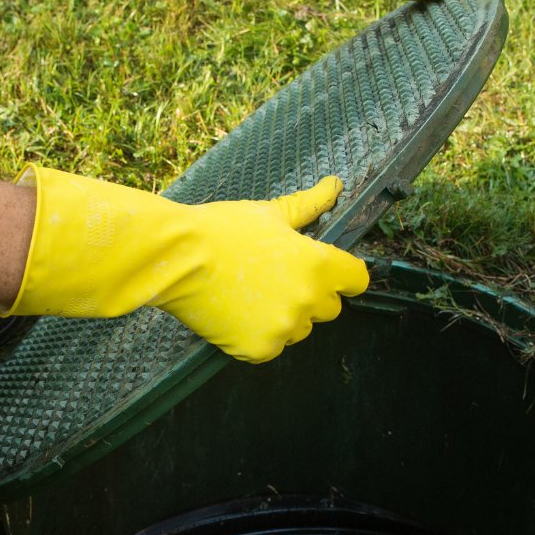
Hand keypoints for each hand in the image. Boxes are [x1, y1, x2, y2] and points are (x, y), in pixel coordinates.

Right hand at [0, 168, 369, 362]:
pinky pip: (272, 346)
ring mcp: (284, 329)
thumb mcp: (270, 214)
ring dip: (286, 317)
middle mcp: (308, 301)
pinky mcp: (259, 349)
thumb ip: (309, 204)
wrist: (176, 258)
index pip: (357, 280)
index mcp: (319, 265)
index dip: (342, 274)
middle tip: (277, 278)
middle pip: (330, 308)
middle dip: (311, 295)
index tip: (326, 271)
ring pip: (300, 329)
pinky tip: (237, 311)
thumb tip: (335, 185)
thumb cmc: (223, 230)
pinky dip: (259, 335)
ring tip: (252, 294)